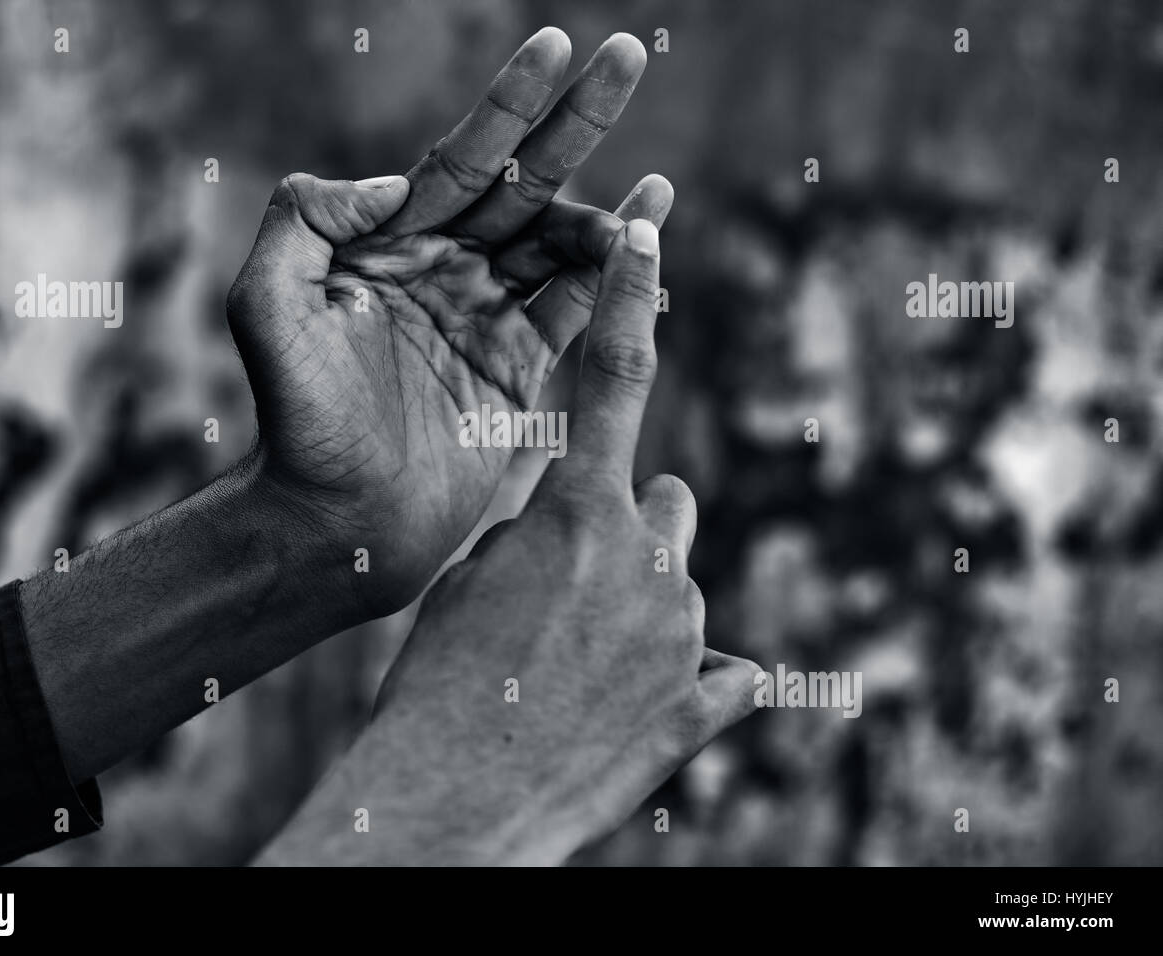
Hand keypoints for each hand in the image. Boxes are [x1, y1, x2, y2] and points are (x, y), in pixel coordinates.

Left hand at [225, 28, 671, 611]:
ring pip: (558, 243)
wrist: (333, 520)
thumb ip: (307, 218)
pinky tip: (649, 229)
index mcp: (389, 244)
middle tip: (628, 55)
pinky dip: (616, 272)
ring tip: (652, 186)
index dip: (509, 102)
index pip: (460, 157)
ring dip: (605, 209)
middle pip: (523, 182)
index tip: (557, 43)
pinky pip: (574, 308)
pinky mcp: (517, 370)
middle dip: (575, 121)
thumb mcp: (267, 302)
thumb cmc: (293, 417)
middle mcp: (443, 269)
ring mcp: (484, 317)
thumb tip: (397, 178)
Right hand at [260, 221, 759, 865]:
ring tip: (576, 668)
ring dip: (645, 607)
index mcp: (578, 515)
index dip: (629, 297)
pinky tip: (635, 708)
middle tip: (573, 588)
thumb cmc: (439, 686)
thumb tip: (568, 507)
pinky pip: (727, 668)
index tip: (646, 233)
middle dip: (632, 528)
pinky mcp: (708, 698)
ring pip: (679, 582)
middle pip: (666, 502)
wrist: (453, 803)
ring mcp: (686, 629)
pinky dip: (691, 678)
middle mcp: (650, 558)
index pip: (613, 378)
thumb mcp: (471, 583)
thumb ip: (534, 529)